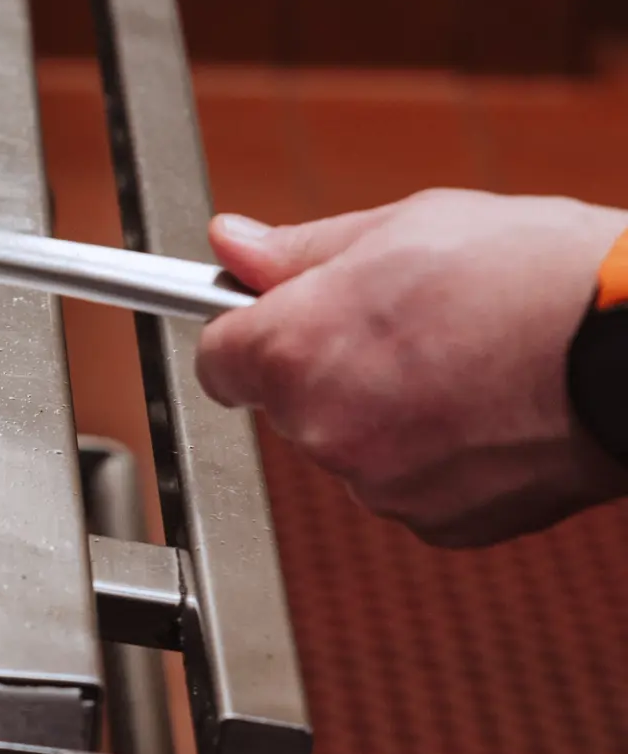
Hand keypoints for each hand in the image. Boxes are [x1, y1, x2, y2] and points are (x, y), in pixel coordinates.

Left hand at [194, 190, 627, 546]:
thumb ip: (299, 251)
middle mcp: (327, 432)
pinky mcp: (443, 526)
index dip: (255, 332)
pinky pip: (412, 484)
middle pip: (292, 403)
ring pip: (355, 445)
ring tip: (465, 357)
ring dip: (388, 410)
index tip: (282, 316)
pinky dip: (439, 454)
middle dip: (333, 364)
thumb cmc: (531, 275)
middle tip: (406, 318)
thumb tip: (231, 244)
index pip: (221, 359)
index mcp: (297, 352)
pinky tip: (490, 406)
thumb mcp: (401, 227)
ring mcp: (385, 488)